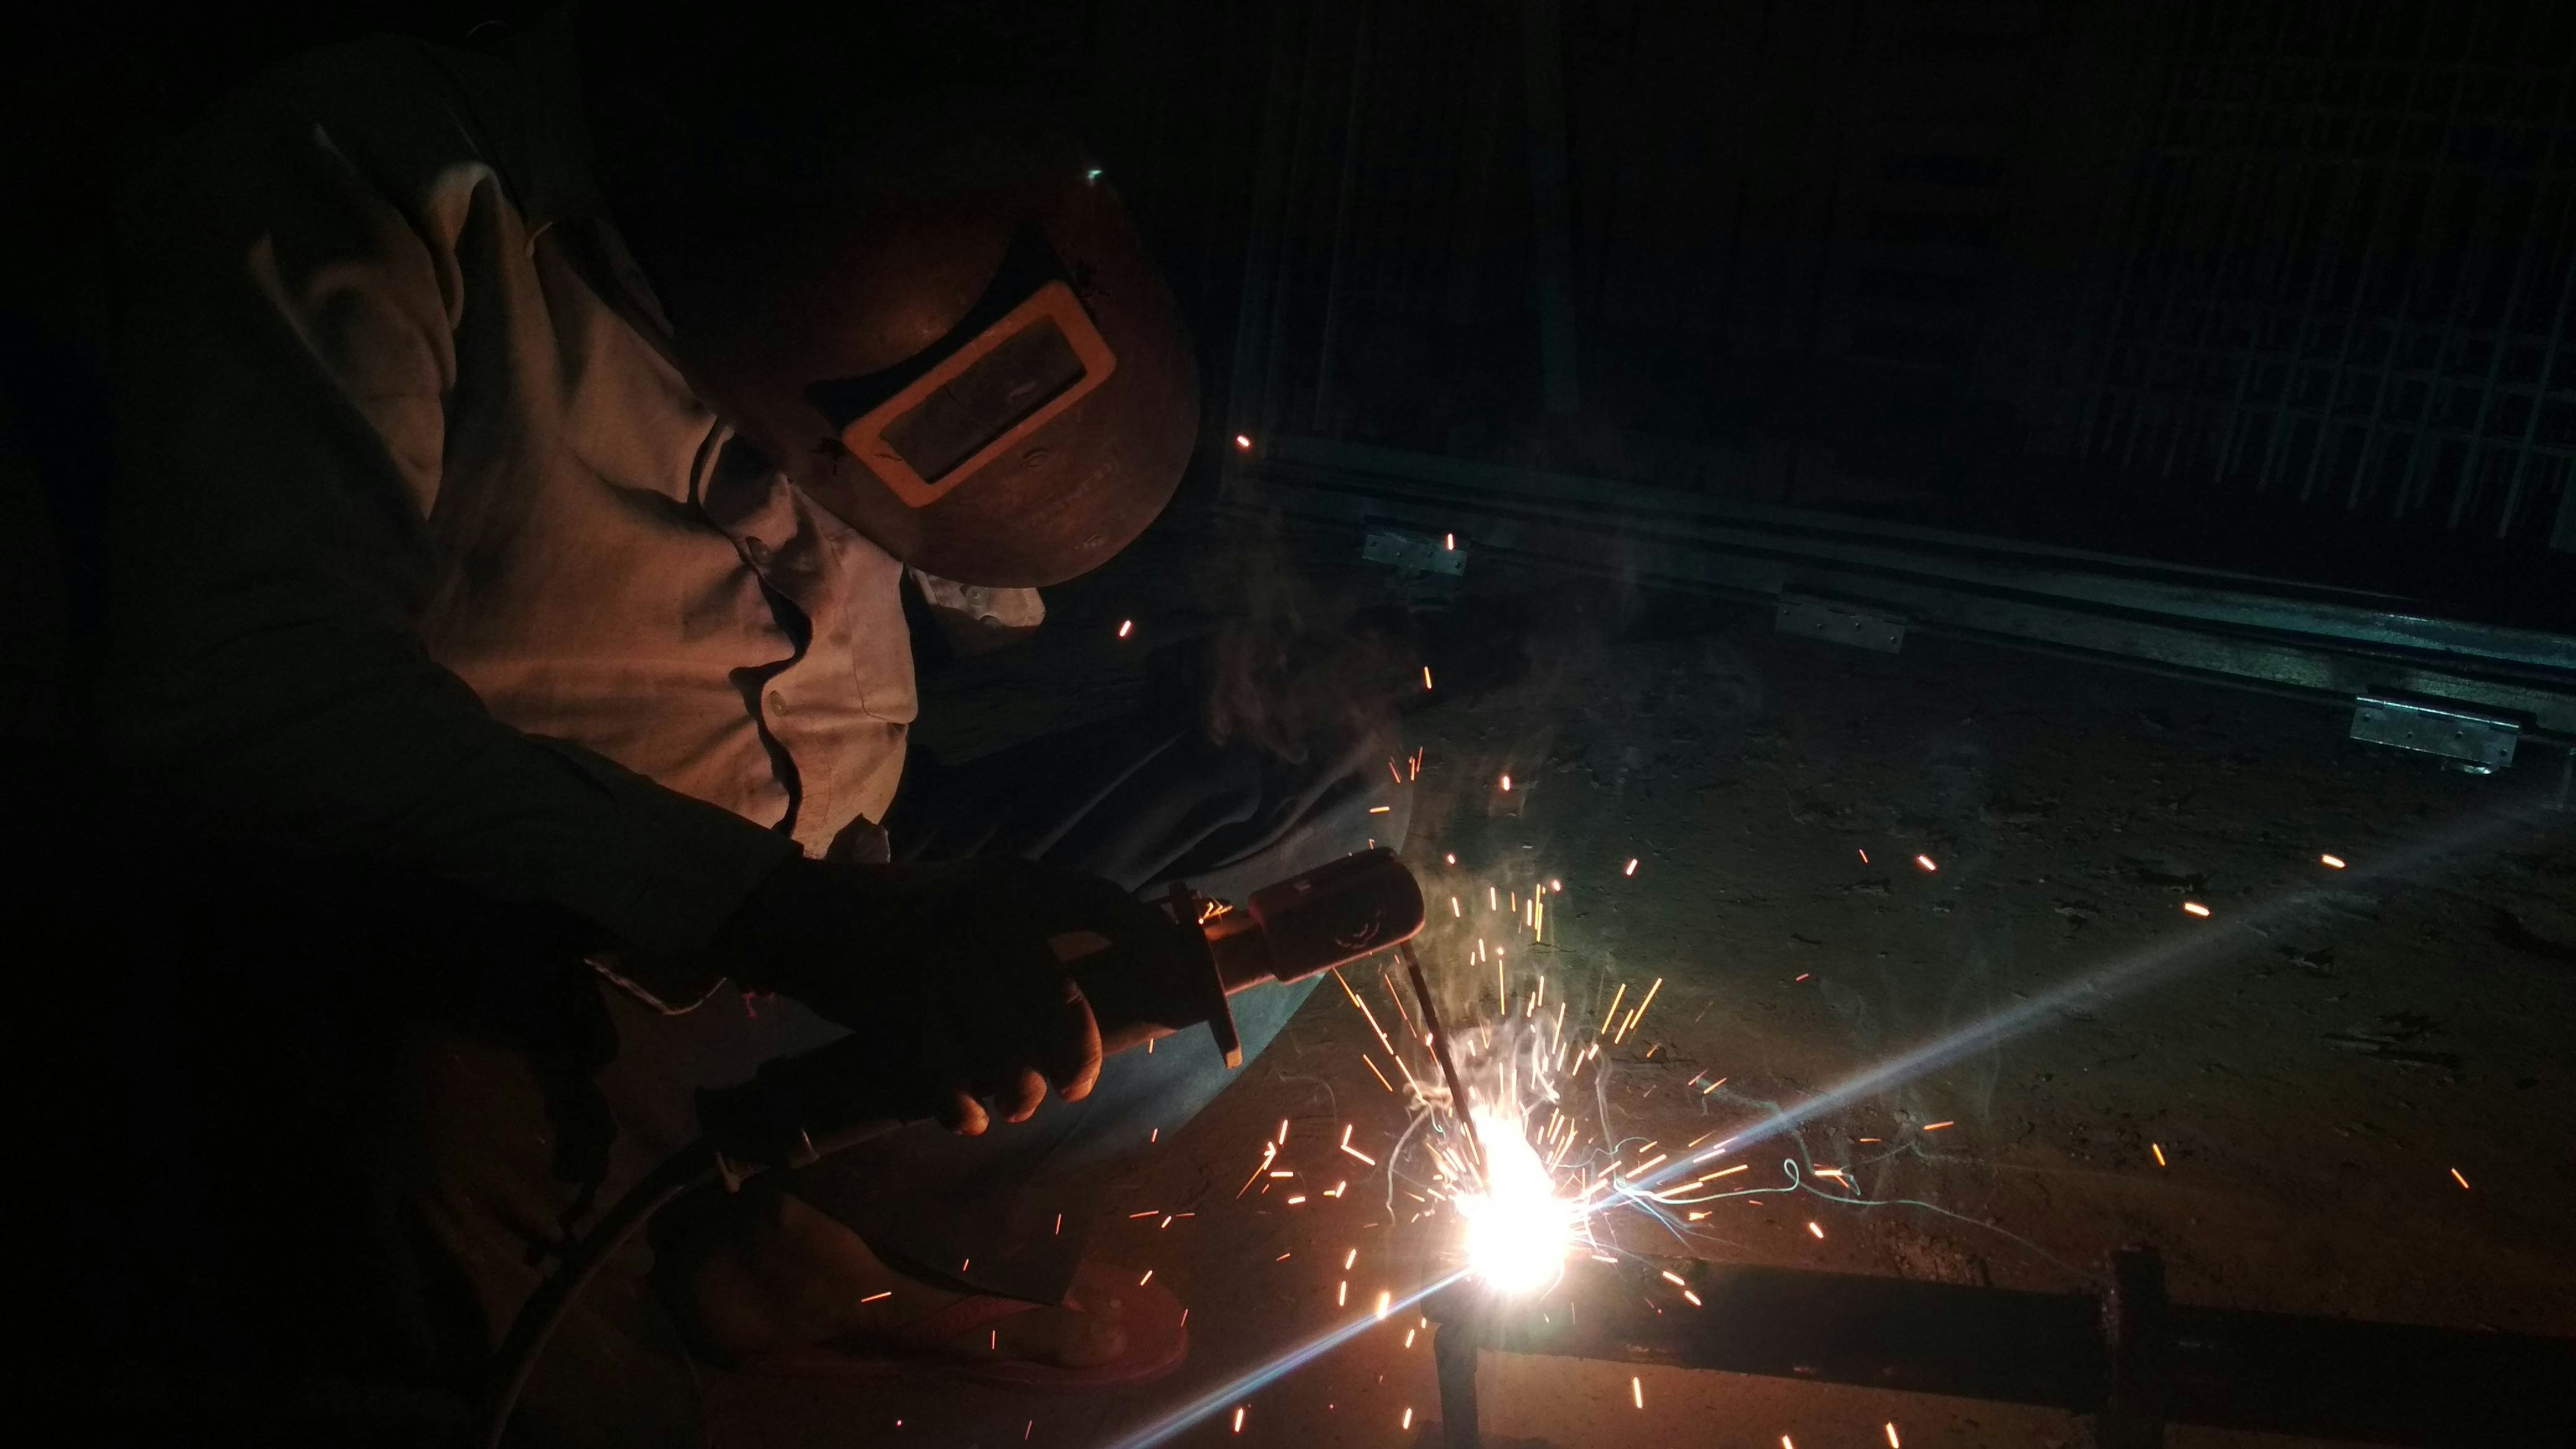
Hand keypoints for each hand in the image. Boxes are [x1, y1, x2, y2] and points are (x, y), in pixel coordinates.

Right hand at [711, 856, 1188, 1134]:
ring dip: (1017, 1096)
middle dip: (1078, 1063)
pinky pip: (957, 1094)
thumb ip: (1036, 922)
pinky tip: (966, 1113)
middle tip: (1074, 1084)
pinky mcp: (901, 1024)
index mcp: (1007, 885)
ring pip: (1011, 1065)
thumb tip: (1109, 975)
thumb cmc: (906, 912)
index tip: (1187, 980)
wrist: (809, 921)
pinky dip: (965, 1114)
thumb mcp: (977, 890)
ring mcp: (940, 976)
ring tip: (1012, 1098)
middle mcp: (983, 924)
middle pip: (1063, 1016)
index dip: (1152, 942)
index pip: (1102, 905)